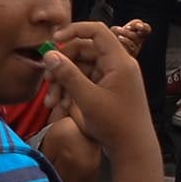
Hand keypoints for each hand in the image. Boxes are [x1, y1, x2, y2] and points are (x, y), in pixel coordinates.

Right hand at [39, 19, 157, 161]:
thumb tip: (50, 55)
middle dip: (63, 65)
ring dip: (64, 81)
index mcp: (119, 62)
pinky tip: (62, 105)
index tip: (54, 39)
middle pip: (84, 51)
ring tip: (52, 101)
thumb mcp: (88, 99)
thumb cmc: (117, 125)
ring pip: (81, 68)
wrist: (133, 150)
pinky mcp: (107, 90)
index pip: (96, 31)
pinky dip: (71, 90)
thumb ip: (68, 75)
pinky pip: (85, 81)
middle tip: (47, 80)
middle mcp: (117, 66)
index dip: (74, 30)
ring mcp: (112, 78)